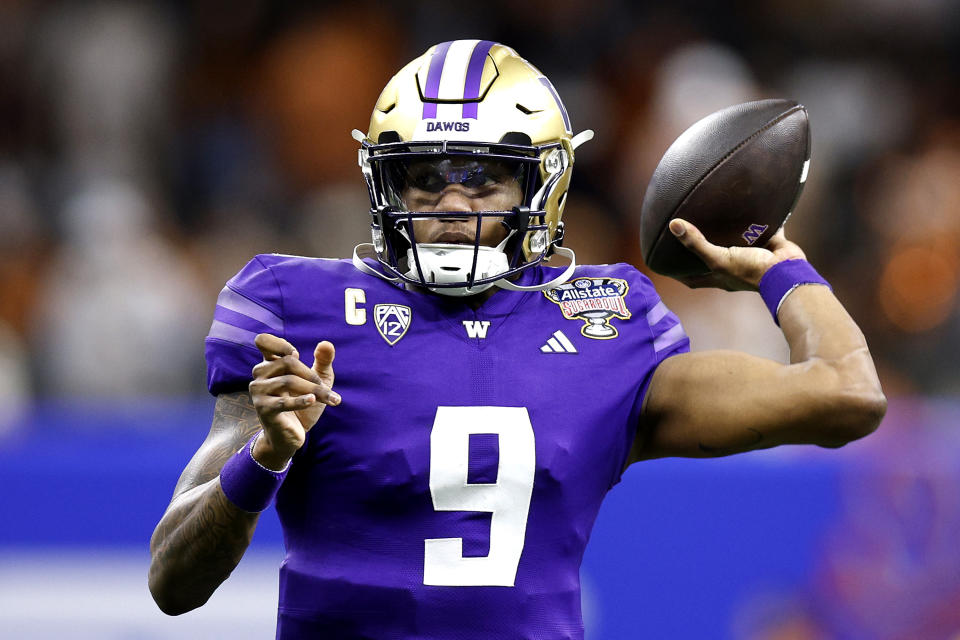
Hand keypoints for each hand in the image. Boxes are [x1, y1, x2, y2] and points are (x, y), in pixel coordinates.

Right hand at [248, 333, 338, 468]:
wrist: (291, 436)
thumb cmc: (303, 404)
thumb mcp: (318, 381)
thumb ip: (322, 361)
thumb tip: (326, 344)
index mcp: (270, 364)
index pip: (264, 341)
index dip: (281, 344)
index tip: (297, 355)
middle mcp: (260, 375)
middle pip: (288, 362)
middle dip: (311, 375)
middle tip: (325, 389)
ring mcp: (259, 392)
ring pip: (288, 381)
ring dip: (314, 390)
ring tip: (329, 400)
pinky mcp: (264, 409)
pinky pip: (283, 402)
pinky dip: (301, 401)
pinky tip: (312, 402)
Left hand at [668, 218, 806, 290]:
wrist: (787, 269)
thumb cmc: (750, 271)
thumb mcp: (719, 258)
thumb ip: (697, 243)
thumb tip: (673, 225)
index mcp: (720, 276)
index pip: (693, 278)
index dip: (679, 273)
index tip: (665, 265)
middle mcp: (733, 268)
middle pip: (713, 259)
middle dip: (703, 250)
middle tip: (689, 234)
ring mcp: (751, 256)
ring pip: (737, 244)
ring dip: (730, 234)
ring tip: (717, 217)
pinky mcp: (768, 243)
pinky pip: (761, 229)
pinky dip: (758, 219)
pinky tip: (751, 204)